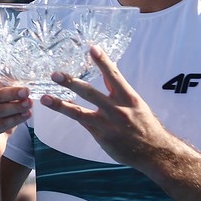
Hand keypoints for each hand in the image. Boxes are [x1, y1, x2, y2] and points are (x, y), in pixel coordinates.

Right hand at [0, 71, 32, 165]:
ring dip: (16, 107)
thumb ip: (9, 96)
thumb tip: (27, 90)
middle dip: (12, 93)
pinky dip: (16, 119)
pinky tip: (26, 115)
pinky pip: (2, 124)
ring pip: (0, 110)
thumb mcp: (1, 106)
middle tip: (27, 91)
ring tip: (30, 104)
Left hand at [41, 46, 171, 168]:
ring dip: (60, 104)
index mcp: (129, 97)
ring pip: (79, 112)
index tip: (92, 48)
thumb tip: (107, 73)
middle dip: (71, 82)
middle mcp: (117, 109)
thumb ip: (119, 89)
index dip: (103, 61)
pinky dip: (70, 113)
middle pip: (90, 92)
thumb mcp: (136, 104)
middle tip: (55, 74)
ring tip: (44, 98)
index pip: (113, 75)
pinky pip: (82, 122)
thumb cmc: (145, 125)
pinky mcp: (101, 136)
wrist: (155, 152)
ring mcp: (107, 124)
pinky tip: (57, 106)